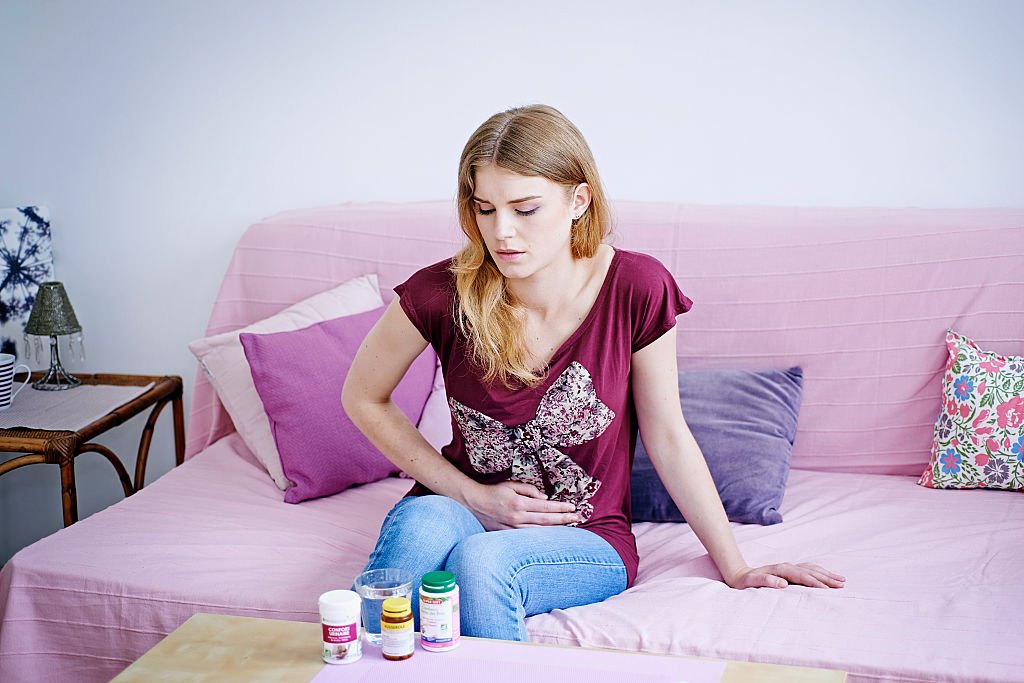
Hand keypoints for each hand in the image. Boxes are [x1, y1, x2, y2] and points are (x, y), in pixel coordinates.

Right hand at [464, 480, 579, 529]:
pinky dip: (542, 536)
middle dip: (564, 519)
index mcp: (519, 503)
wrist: (473, 504)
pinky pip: (529, 536)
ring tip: (569, 527)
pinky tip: (551, 536)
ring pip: (540, 531)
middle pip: (546, 520)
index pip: (546, 506)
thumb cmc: (493, 492)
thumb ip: (529, 489)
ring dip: (556, 529)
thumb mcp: (510, 484)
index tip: (572, 507)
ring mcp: (513, 527)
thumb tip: (545, 498)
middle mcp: (518, 517)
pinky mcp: (508, 534)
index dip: (560, 507)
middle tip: (578, 518)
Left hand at [726, 563, 845, 589]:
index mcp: (781, 570)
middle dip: (827, 578)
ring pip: (812, 569)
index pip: (802, 576)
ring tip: (841, 580)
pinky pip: (809, 569)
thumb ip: (766, 581)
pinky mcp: (790, 570)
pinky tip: (827, 576)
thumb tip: (782, 583)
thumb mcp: (752, 582)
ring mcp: (789, 567)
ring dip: (827, 574)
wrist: (740, 574)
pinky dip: (820, 572)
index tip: (828, 590)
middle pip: (811, 571)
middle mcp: (787, 566)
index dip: (815, 583)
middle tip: (842, 585)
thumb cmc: (746, 582)